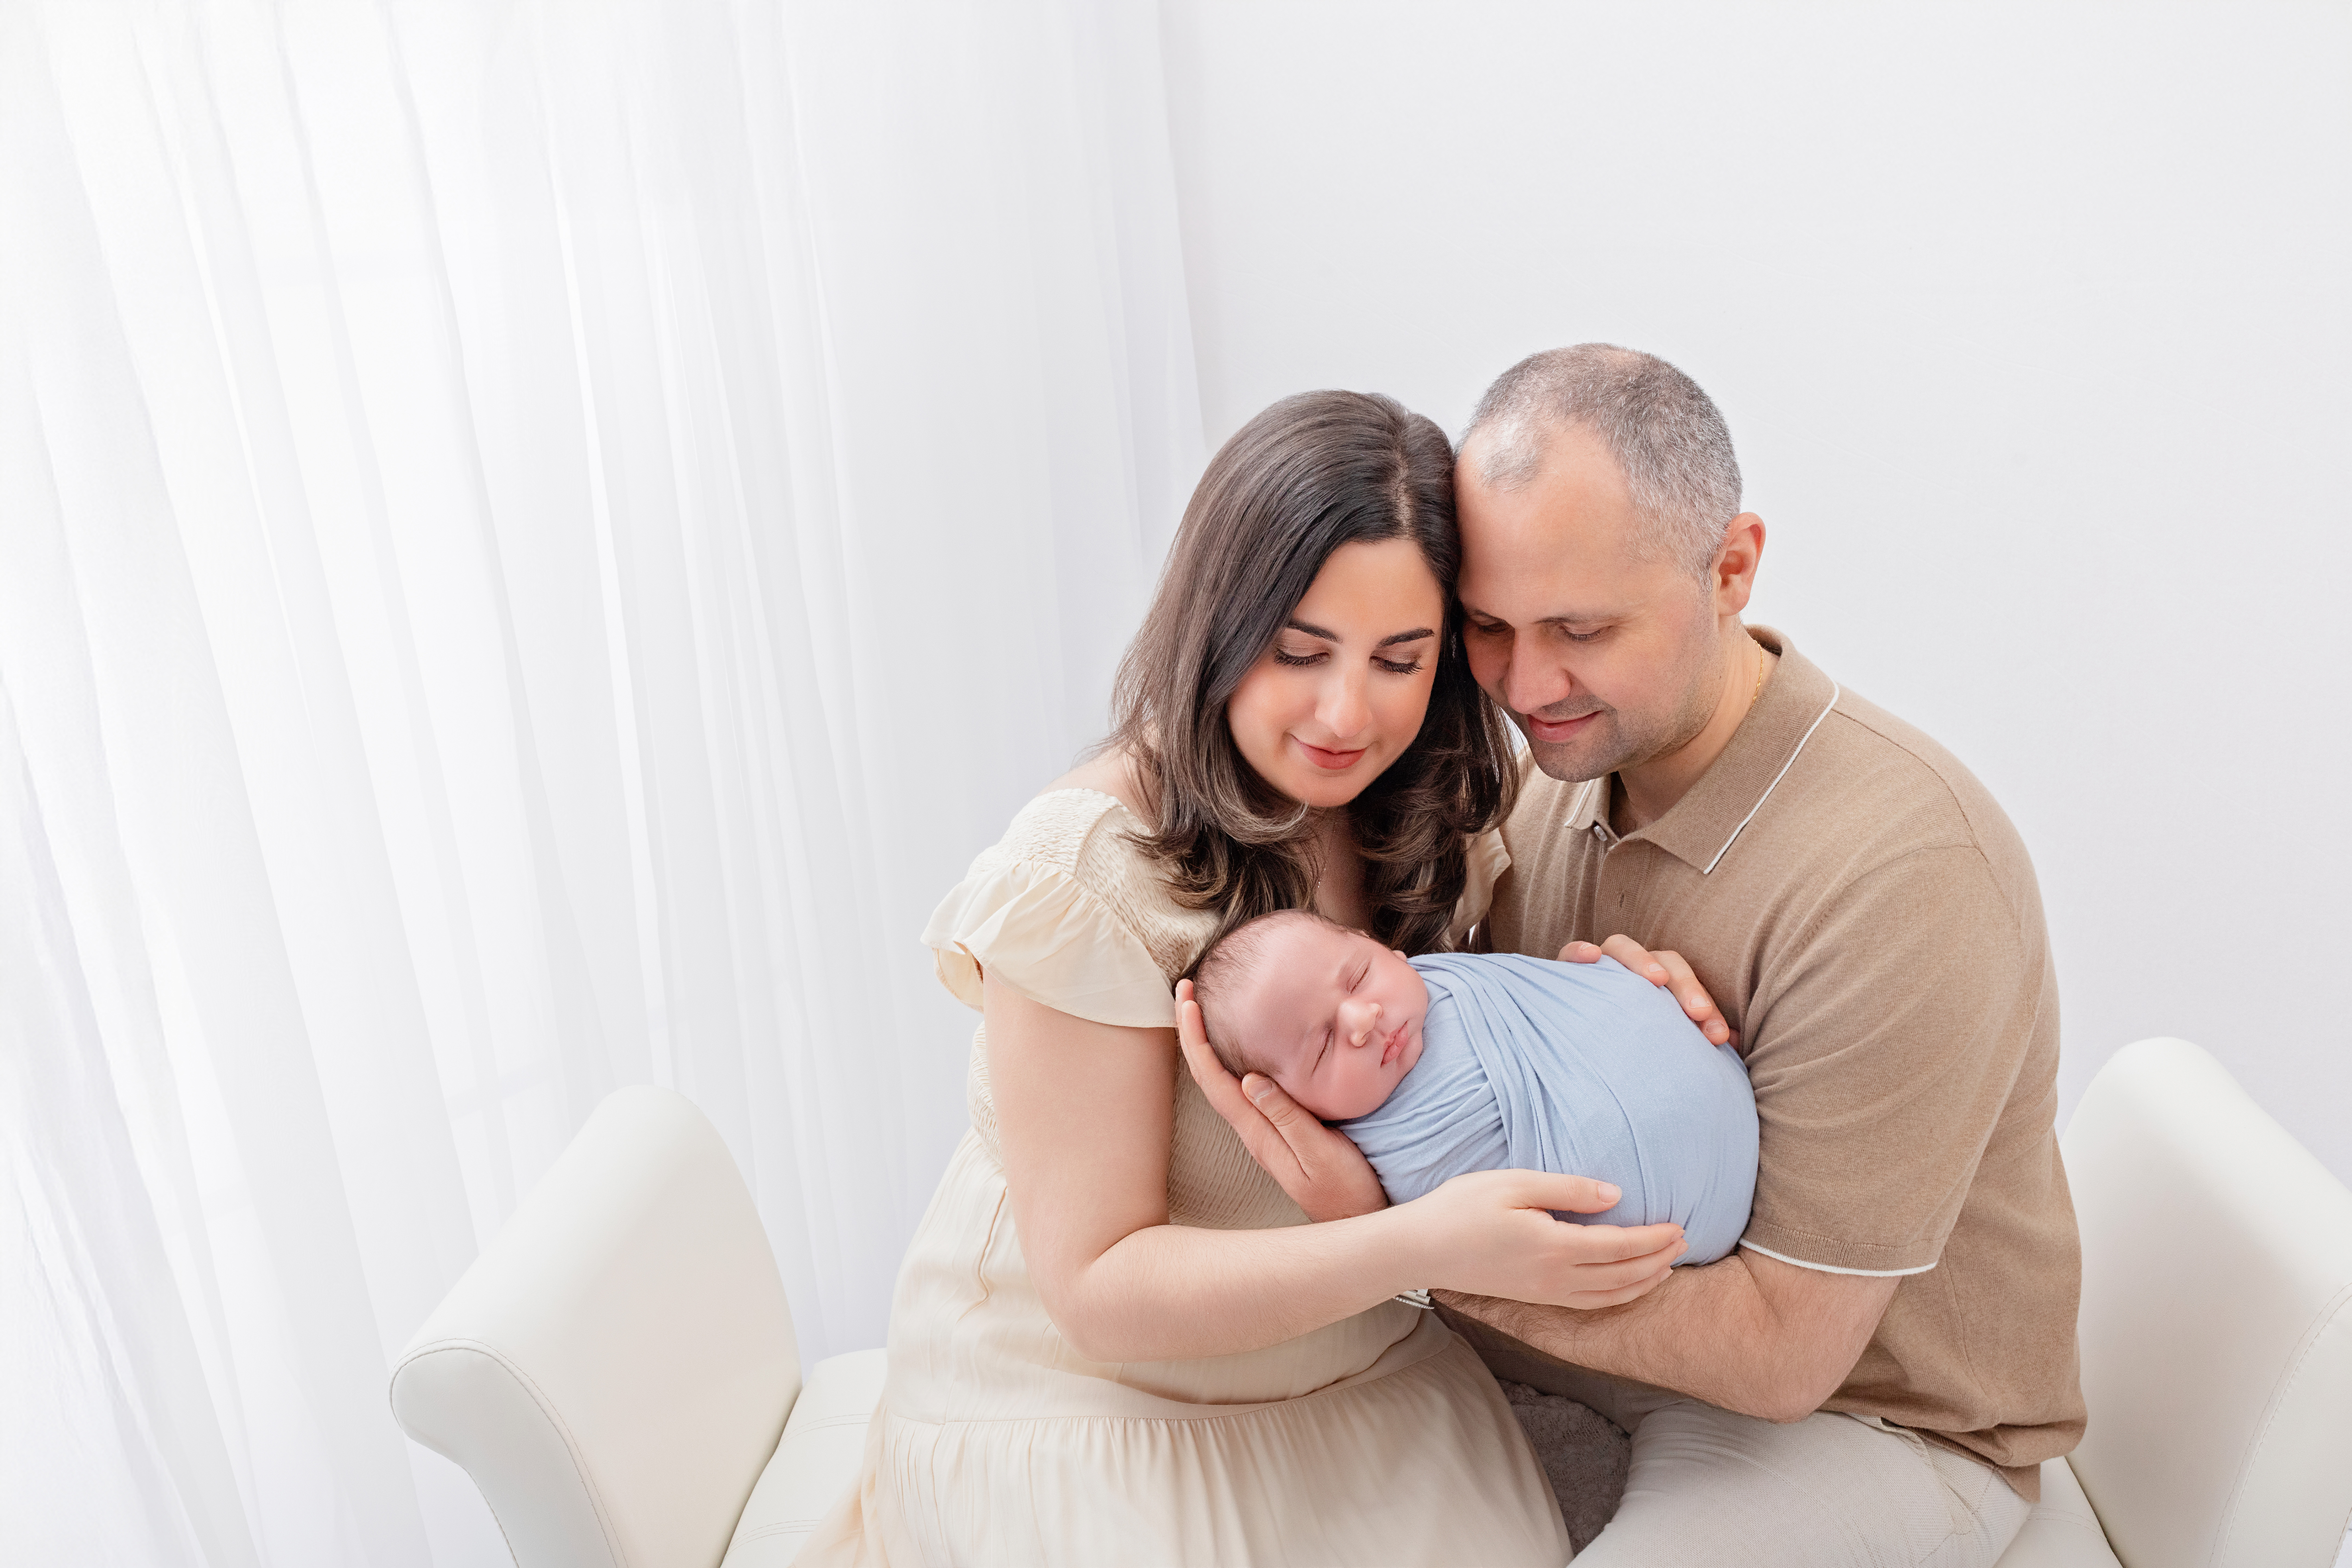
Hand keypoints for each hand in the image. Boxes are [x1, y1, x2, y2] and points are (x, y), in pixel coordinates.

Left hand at [1176, 979, 1388, 1221]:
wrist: (1358, 1223)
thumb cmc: (1345, 1192)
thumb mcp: (1320, 1155)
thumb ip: (1288, 1118)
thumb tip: (1249, 1080)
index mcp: (1258, 1132)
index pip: (1214, 1079)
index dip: (1196, 1039)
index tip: (1187, 1003)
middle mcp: (1253, 1130)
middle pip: (1209, 1074)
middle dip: (1192, 1032)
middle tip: (1185, 990)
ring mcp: (1264, 1130)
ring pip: (1223, 1079)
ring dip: (1207, 1042)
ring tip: (1200, 1008)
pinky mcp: (1279, 1129)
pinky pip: (1242, 1087)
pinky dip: (1231, 1058)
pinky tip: (1237, 1046)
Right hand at [1407, 1170, 1685, 1308]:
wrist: (1420, 1249)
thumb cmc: (1461, 1208)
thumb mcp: (1513, 1184)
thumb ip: (1566, 1190)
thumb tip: (1615, 1196)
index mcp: (1555, 1246)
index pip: (1621, 1247)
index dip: (1654, 1238)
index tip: (1679, 1225)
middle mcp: (1555, 1277)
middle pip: (1623, 1275)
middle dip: (1658, 1259)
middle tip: (1684, 1241)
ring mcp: (1544, 1293)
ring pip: (1610, 1295)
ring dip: (1643, 1281)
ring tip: (1667, 1266)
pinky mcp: (1534, 1297)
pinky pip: (1589, 1303)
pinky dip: (1618, 1296)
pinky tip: (1625, 1286)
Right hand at [1561, 935, 1734, 1046]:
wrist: (1580, 1054)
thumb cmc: (1633, 1045)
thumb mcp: (1667, 1042)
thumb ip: (1695, 1038)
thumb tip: (1732, 1041)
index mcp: (1660, 984)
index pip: (1687, 981)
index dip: (1705, 1004)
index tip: (1719, 1035)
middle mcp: (1633, 970)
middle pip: (1664, 961)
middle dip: (1685, 985)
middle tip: (1698, 1013)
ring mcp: (1601, 968)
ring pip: (1622, 947)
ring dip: (1641, 960)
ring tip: (1655, 980)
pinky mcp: (1567, 973)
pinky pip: (1569, 953)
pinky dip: (1579, 951)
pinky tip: (1591, 957)